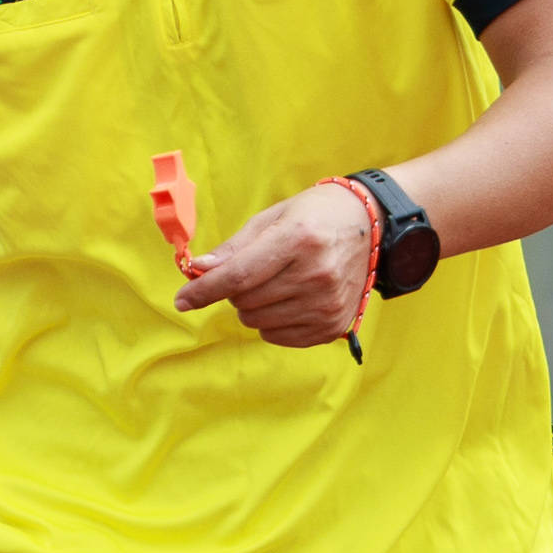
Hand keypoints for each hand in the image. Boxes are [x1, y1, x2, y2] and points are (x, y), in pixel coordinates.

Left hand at [175, 178, 380, 349]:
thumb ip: (234, 248)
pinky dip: (271, 322)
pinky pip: (277, 336)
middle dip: (233, 290)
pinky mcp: (333, 325)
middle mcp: (317, 275)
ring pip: (257, 321)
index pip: (239, 276)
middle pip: (245, 301)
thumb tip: (198, 271)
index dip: (204, 290)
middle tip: (253, 270)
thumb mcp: (273, 218)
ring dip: (252, 306)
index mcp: (299, 240)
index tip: (182, 300)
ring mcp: (327, 304)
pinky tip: (288, 298)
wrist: (370, 226)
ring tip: (275, 281)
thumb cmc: (315, 216)